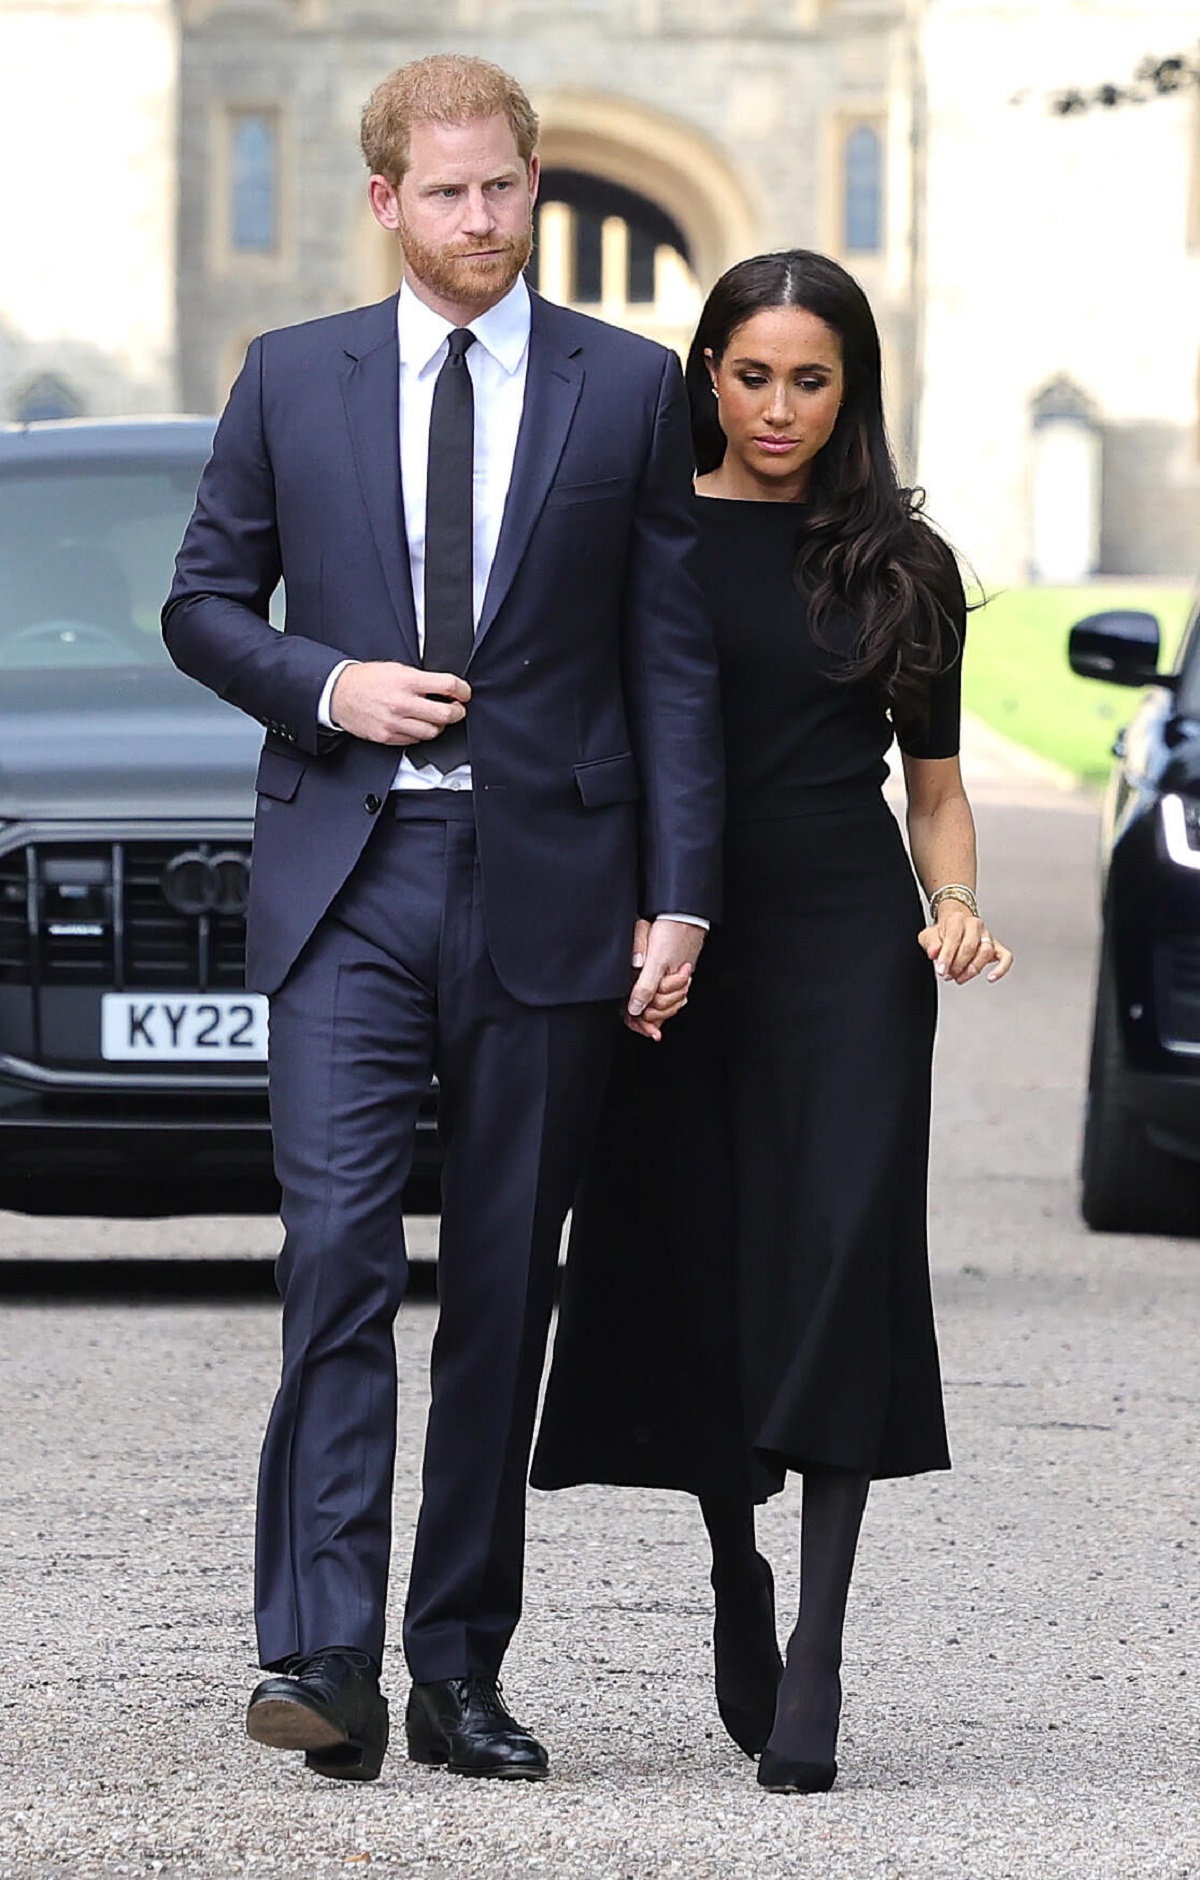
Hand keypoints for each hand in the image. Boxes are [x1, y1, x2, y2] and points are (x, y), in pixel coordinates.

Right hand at [330, 661, 470, 745]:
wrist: (339, 694)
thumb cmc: (368, 679)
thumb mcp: (397, 669)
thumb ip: (422, 679)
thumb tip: (445, 688)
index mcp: (407, 681)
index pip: (447, 685)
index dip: (463, 690)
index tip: (464, 693)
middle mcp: (402, 703)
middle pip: (446, 714)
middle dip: (457, 712)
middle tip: (456, 709)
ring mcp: (395, 722)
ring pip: (433, 731)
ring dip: (439, 725)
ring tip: (435, 717)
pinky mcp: (388, 736)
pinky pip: (415, 740)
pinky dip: (420, 733)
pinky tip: (417, 724)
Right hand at [625, 917, 704, 1040]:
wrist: (683, 919)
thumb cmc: (667, 934)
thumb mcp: (656, 961)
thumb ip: (645, 985)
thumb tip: (635, 1008)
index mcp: (630, 976)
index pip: (630, 1011)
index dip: (641, 1024)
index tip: (655, 1033)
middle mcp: (636, 980)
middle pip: (648, 1012)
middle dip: (666, 1005)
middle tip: (680, 986)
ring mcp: (648, 980)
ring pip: (658, 1007)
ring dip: (674, 1000)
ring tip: (684, 978)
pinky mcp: (658, 979)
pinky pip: (664, 1000)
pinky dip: (675, 999)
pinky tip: (682, 991)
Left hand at [918, 901, 1012, 984]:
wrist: (955, 926)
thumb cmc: (943, 932)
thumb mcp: (929, 935)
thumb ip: (931, 943)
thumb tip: (934, 953)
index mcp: (957, 919)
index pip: (954, 937)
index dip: (947, 956)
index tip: (941, 970)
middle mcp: (975, 925)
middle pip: (970, 946)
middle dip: (957, 965)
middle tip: (947, 975)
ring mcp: (987, 936)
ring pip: (986, 952)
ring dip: (972, 969)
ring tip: (959, 977)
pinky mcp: (997, 947)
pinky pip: (1006, 957)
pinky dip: (1001, 968)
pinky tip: (991, 977)